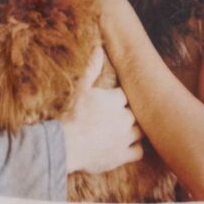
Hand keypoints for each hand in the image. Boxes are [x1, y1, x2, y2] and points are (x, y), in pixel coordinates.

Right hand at [58, 49, 142, 174]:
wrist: (63, 145)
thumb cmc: (70, 116)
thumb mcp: (80, 89)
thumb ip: (91, 69)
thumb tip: (98, 48)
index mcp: (116, 100)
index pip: (126, 96)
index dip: (118, 99)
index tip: (111, 104)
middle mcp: (125, 118)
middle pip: (136, 113)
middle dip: (128, 114)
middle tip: (116, 118)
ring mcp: (125, 137)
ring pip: (141, 131)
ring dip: (134, 131)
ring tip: (124, 131)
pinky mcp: (123, 155)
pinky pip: (139, 151)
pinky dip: (134, 149)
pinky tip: (126, 147)